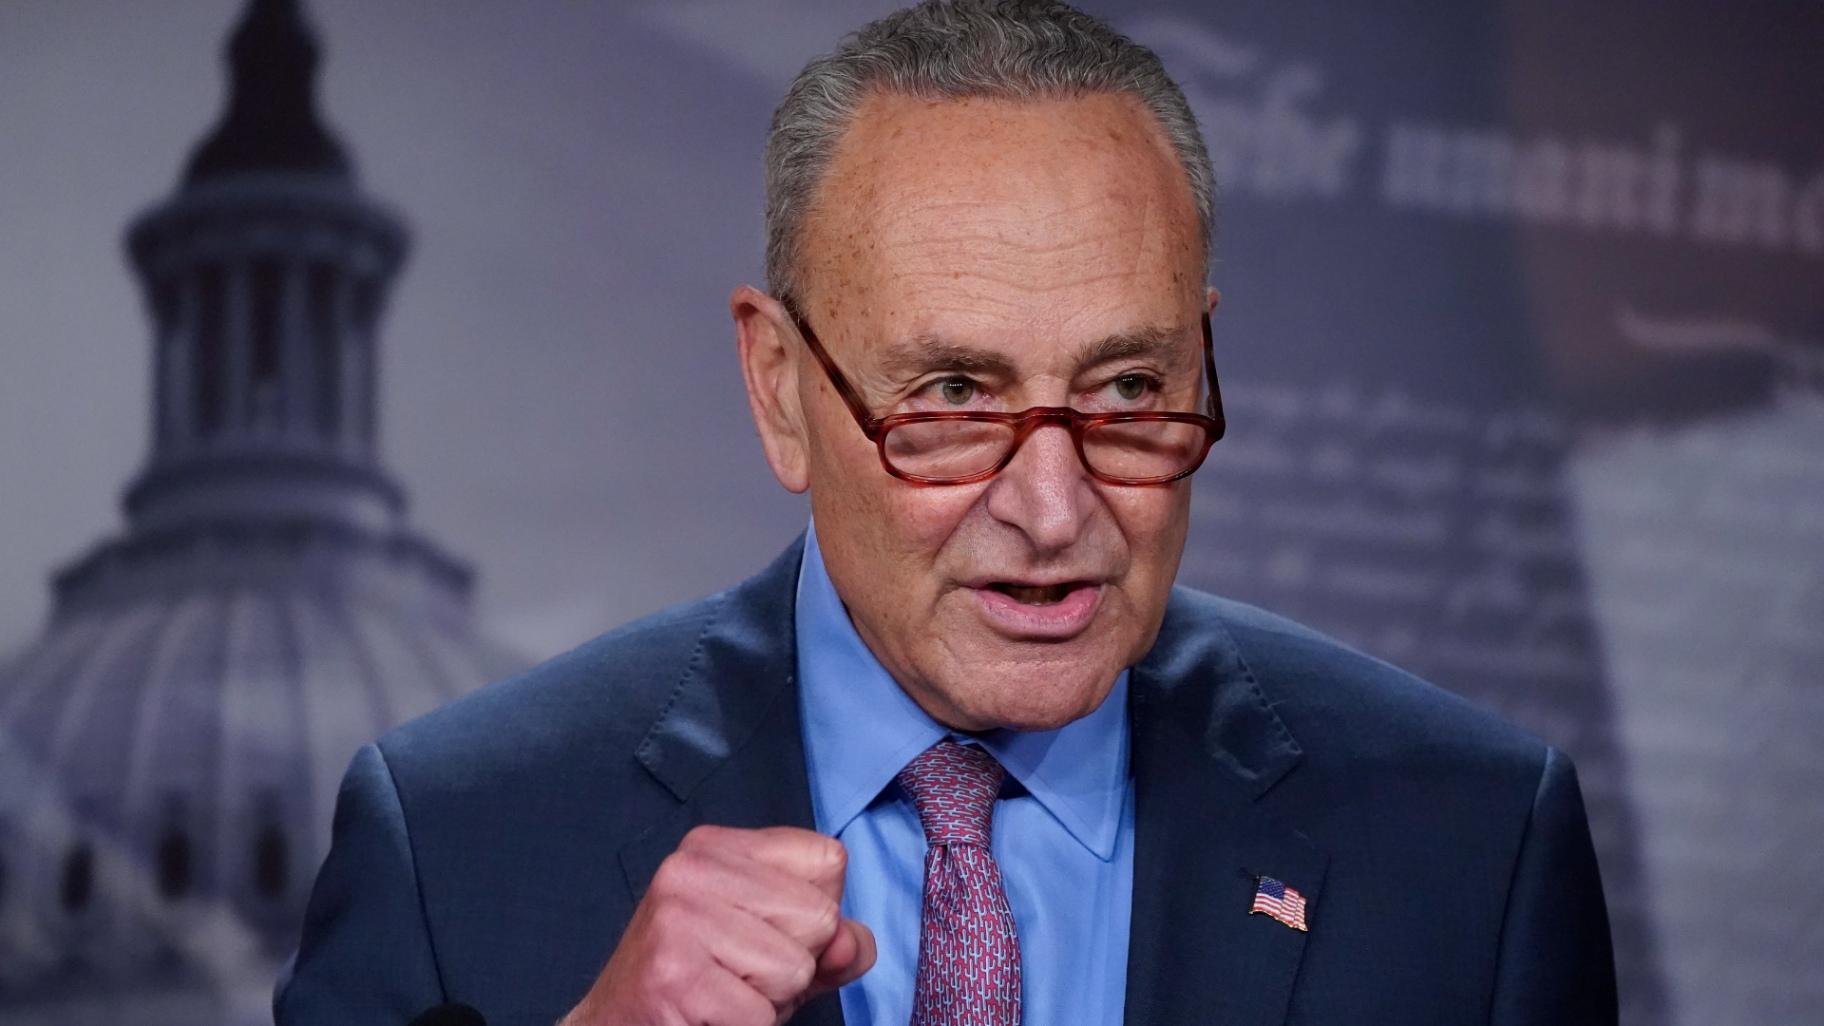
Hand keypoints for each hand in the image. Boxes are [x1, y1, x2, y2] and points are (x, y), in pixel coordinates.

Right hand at [560, 825, 876, 1025]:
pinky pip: (761, 1013)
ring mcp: (677, 917)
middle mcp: (690, 868)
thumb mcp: (777, 950)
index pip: (828, 858)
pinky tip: (707, 1015)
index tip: (763, 936)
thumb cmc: (704, 987)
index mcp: (716, 846)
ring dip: (769, 1001)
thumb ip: (833, 943)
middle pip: (819, 916)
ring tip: (722, 995)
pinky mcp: (673, 974)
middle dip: (794, 964)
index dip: (815, 915)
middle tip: (737, 976)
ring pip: (795, 968)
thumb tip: (853, 942)